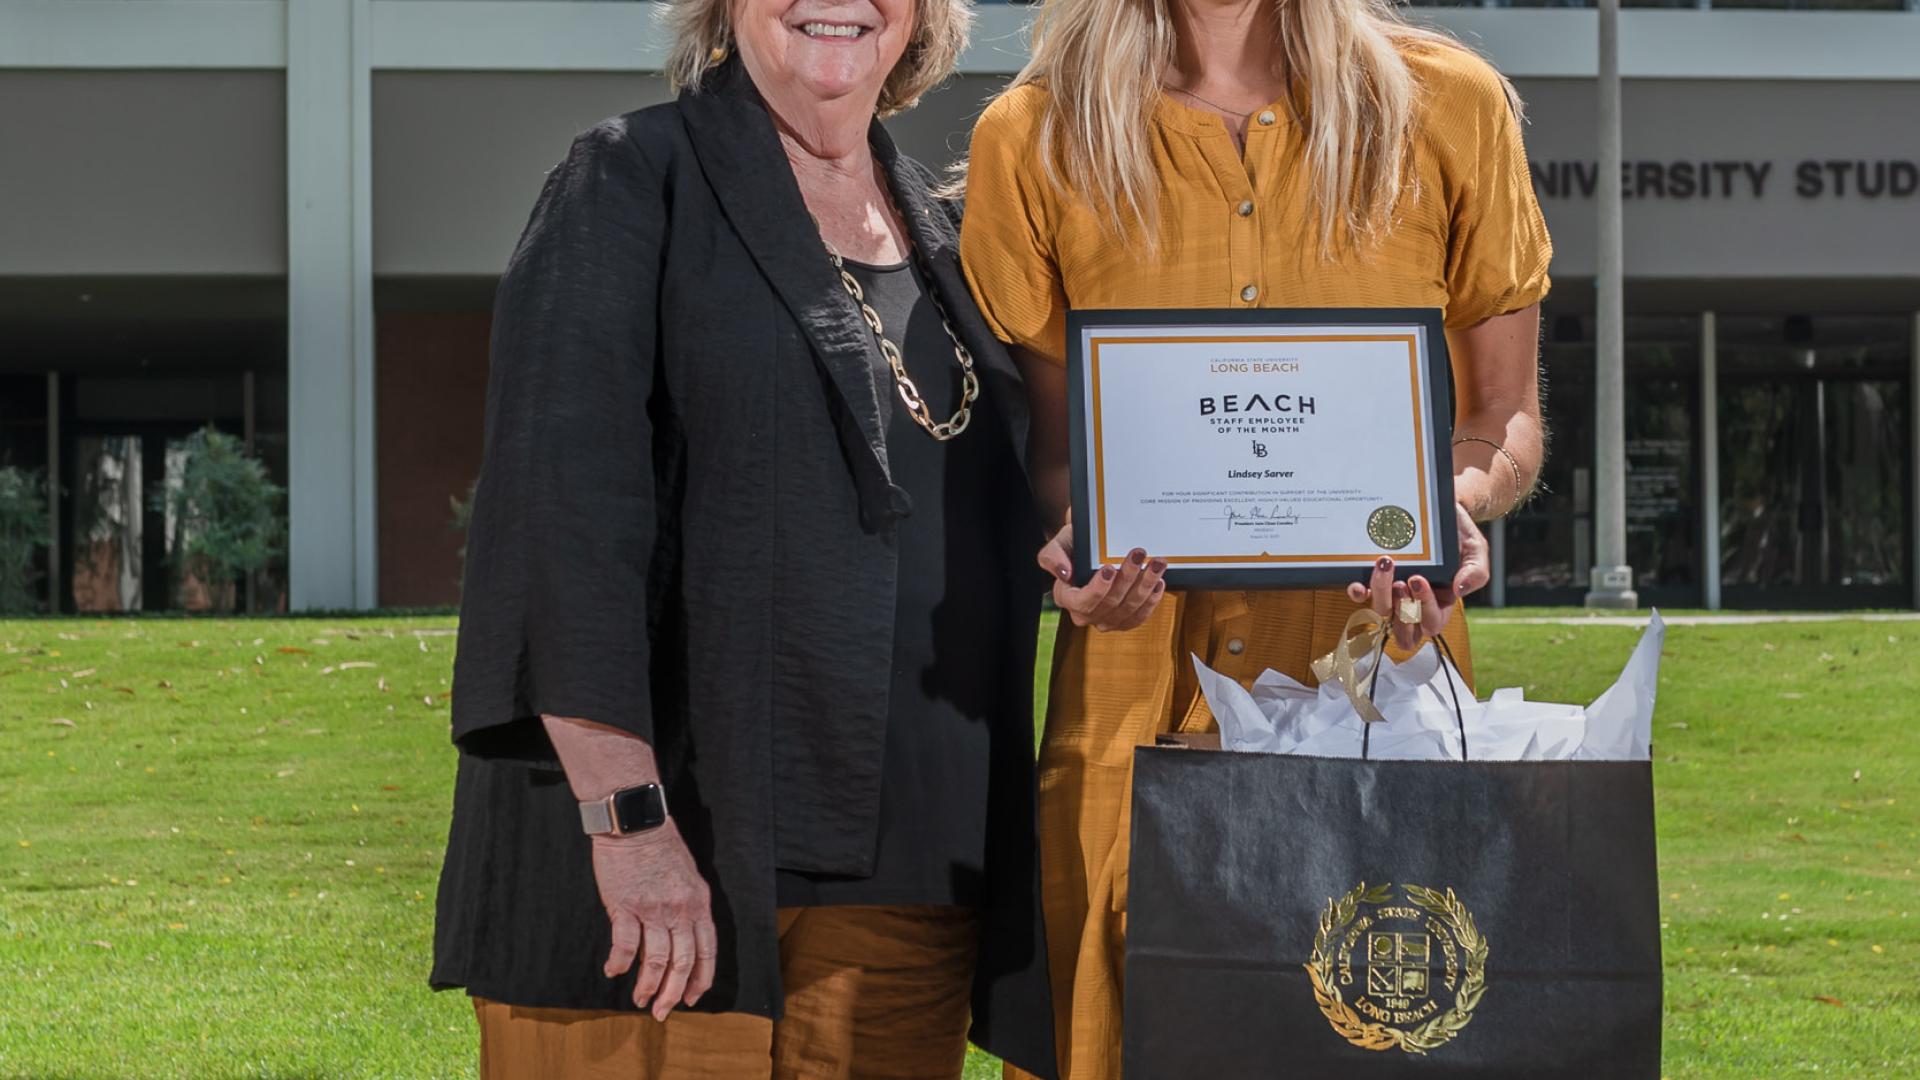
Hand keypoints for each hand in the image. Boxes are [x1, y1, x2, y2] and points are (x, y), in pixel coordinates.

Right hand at [591, 820, 717, 1019]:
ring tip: (640, 1000)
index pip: (706, 952)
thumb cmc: (661, 848)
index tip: (690, 998)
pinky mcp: (625, 905)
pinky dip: (619, 963)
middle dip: (673, 993)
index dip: (699, 980)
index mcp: (699, 904)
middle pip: (682, 962)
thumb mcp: (688, 878)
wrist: (636, 823)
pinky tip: (613, 972)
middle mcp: (680, 910)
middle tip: (663, 1012)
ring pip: (655, 960)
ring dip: (647, 986)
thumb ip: (688, 908)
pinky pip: (625, 944)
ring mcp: (653, 909)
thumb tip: (681, 940)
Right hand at [1037, 517, 1167, 631]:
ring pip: (1129, 609)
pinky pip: (1140, 616)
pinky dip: (1152, 600)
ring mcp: (1106, 619)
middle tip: (1138, 554)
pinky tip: (1158, 582)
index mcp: (1066, 598)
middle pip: (1111, 603)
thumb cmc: (1076, 545)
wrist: (1093, 549)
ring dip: (1145, 585)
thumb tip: (1064, 573)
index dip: (1098, 588)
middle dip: (1128, 577)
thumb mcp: (1059, 543)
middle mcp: (1085, 614)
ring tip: (1156, 564)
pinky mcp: (1124, 620)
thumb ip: (1052, 556)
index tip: (1110, 568)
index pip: (1082, 602)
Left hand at [1345, 504, 1490, 650]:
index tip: (1419, 579)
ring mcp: (1392, 593)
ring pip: (1382, 613)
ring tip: (1386, 567)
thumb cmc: (1458, 533)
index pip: (1432, 623)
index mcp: (1440, 603)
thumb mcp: (1476, 549)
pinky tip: (1358, 582)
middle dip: (1401, 610)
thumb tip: (1460, 590)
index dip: (1424, 608)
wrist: (1438, 508)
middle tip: (1402, 581)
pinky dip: (1358, 593)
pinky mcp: (1374, 580)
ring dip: (1381, 595)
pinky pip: (1361, 596)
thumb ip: (1476, 571)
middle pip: (1404, 631)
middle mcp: (1414, 604)